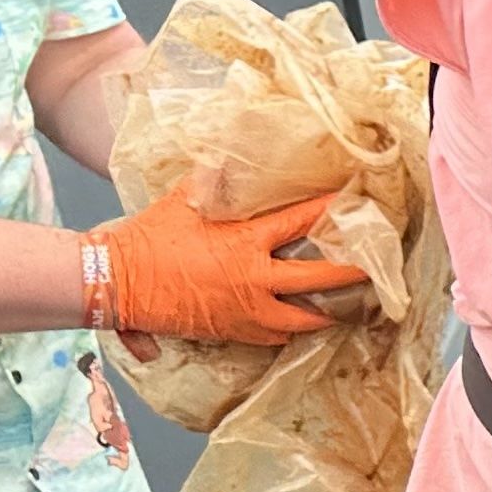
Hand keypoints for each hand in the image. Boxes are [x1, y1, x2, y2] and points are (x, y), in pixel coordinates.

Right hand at [87, 192, 366, 346]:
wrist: (114, 281)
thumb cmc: (147, 238)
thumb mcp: (182, 200)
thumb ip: (212, 179)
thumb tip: (228, 155)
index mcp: (244, 243)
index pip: (302, 222)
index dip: (332, 210)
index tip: (359, 202)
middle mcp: (253, 281)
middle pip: (320, 280)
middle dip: (353, 273)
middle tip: (377, 268)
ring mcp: (245, 312)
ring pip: (303, 320)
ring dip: (326, 312)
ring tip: (348, 305)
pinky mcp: (231, 332)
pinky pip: (274, 337)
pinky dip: (291, 330)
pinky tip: (303, 322)